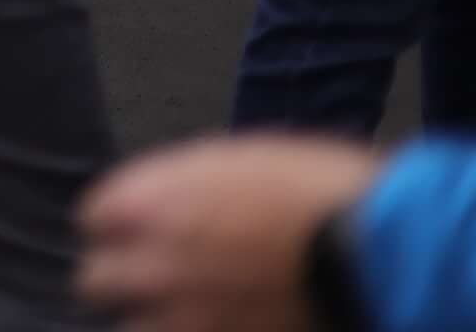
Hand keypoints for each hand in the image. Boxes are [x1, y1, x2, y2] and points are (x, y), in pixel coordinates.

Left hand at [75, 134, 382, 331]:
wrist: (380, 252)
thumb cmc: (322, 189)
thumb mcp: (241, 161)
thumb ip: (188, 186)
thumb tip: (174, 202)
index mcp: (148, 202)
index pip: (94, 217)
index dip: (120, 223)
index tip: (136, 229)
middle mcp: (152, 262)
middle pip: (97, 279)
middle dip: (120, 277)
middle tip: (153, 278)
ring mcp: (184, 318)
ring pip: (133, 327)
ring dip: (154, 318)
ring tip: (187, 311)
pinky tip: (219, 324)